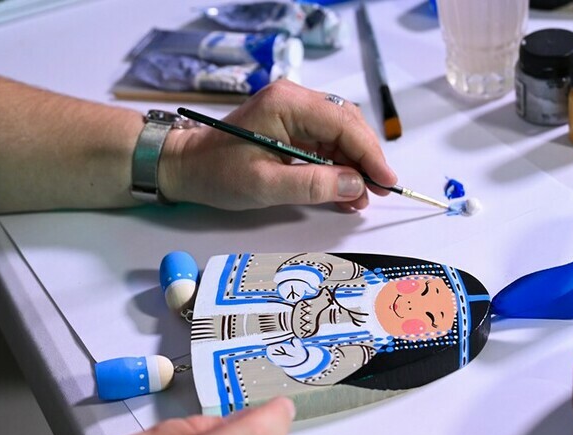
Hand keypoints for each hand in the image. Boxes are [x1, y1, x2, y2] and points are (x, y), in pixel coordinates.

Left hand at [160, 79, 397, 210]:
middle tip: (381, 191)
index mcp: (286, 104)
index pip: (342, 124)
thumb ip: (313, 185)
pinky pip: (325, 142)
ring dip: (354, 165)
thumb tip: (357, 185)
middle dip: (366, 158)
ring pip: (339, 133)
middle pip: (346, 124)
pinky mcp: (290, 125)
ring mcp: (292, 110)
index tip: (388, 182)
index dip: (370, 154)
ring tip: (362, 198)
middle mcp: (293, 98)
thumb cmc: (217, 174)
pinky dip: (338, 166)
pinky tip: (345, 191)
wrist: (185, 167)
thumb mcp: (266, 186)